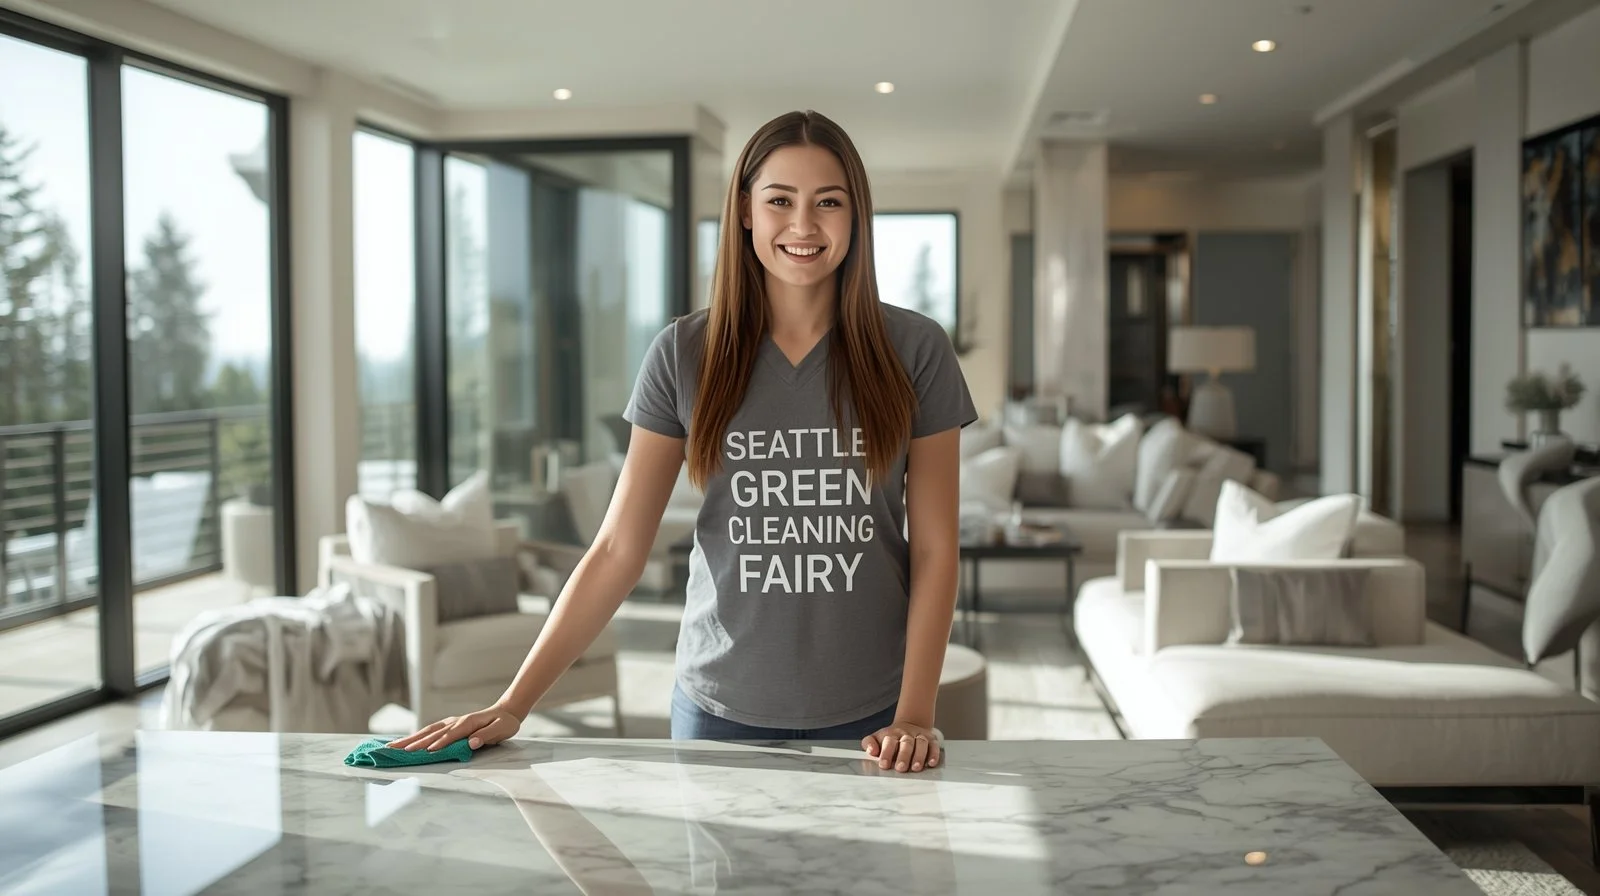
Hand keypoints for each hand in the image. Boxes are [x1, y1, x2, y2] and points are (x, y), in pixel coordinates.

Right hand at [386, 704, 522, 752]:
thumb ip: (487, 735)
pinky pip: (430, 731)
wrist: (506, 711)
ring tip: (392, 746)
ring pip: (427, 731)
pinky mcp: (449, 725)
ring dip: (410, 739)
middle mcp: (456, 721)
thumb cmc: (505, 723)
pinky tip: (406, 742)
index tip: (427, 752)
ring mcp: (451, 722)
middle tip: (396, 750)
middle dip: (414, 742)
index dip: (439, 743)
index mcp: (468, 723)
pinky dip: (417, 736)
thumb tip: (471, 742)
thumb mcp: (502, 728)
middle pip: (432, 732)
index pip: (451, 735)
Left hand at [862, 721, 940, 772]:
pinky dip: (934, 754)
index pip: (889, 741)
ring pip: (921, 743)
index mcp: (892, 734)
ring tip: (916, 768)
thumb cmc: (890, 739)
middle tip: (900, 768)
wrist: (909, 725)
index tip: (884, 765)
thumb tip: (871, 751)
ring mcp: (920, 736)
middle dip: (904, 756)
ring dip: (919, 756)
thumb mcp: (877, 738)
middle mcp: (906, 734)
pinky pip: (934, 745)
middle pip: (906, 743)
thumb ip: (869, 743)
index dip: (886, 753)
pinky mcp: (931, 739)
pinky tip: (931, 763)